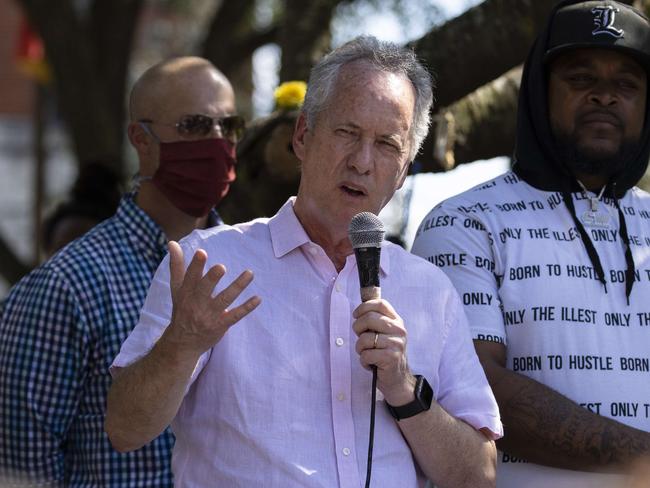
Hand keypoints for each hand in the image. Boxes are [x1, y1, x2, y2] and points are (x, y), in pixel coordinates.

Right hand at [163, 241, 260, 357]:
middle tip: (221, 267)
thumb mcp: (177, 288)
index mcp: (186, 292)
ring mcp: (210, 315)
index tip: (202, 252)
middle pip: (205, 289)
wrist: (182, 342)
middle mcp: (197, 303)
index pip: (190, 277)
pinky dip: (247, 307)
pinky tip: (258, 298)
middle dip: (212, 278)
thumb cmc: (181, 309)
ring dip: (238, 286)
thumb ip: (177, 265)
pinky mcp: (221, 324)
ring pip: (225, 299)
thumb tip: (172, 242)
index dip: (195, 266)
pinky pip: (235, 315)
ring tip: (250, 273)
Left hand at [352, 299, 415, 404]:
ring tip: (367, 353)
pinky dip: (364, 361)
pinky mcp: (391, 357)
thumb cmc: (384, 354)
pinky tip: (371, 363)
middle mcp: (399, 330)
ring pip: (365, 338)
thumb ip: (374, 321)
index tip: (356, 315)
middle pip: (369, 318)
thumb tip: (358, 311)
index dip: (364, 307)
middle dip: (357, 328)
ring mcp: (396, 343)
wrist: (397, 378)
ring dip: (360, 348)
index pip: (380, 304)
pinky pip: (366, 354)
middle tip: (360, 338)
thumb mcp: (383, 334)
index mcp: (396, 321)